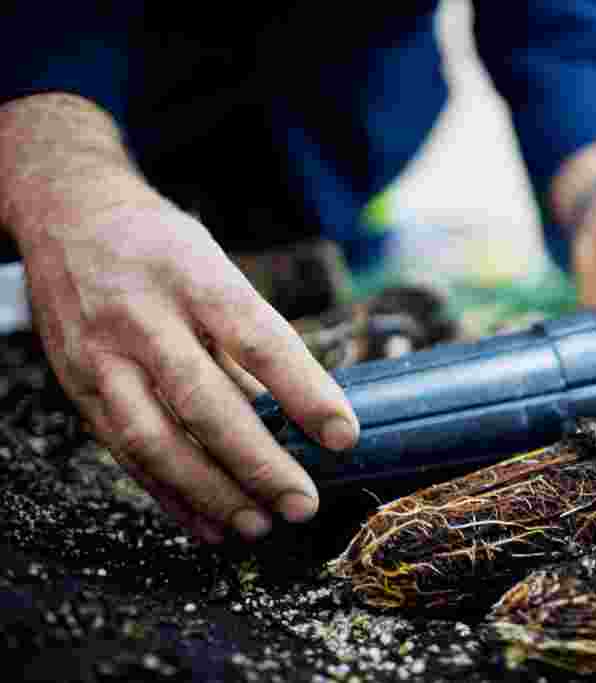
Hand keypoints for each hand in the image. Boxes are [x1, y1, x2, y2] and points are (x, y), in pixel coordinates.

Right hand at [19, 198, 358, 542]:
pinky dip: (170, 496)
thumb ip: (249, 339)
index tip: (344, 435)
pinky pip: (125, 454)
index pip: (258, 340)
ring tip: (259, 525)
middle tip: (303, 502)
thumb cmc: (163, 248)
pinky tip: (209, 523)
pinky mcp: (78, 388)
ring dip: (212, 492)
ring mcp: (102, 355)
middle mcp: (143, 317)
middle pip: (204, 401)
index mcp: (195, 277)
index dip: (304, 392)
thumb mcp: (215, 268)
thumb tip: (302, 412)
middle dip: (258, 463)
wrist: (68, 216)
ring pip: (156, 439)